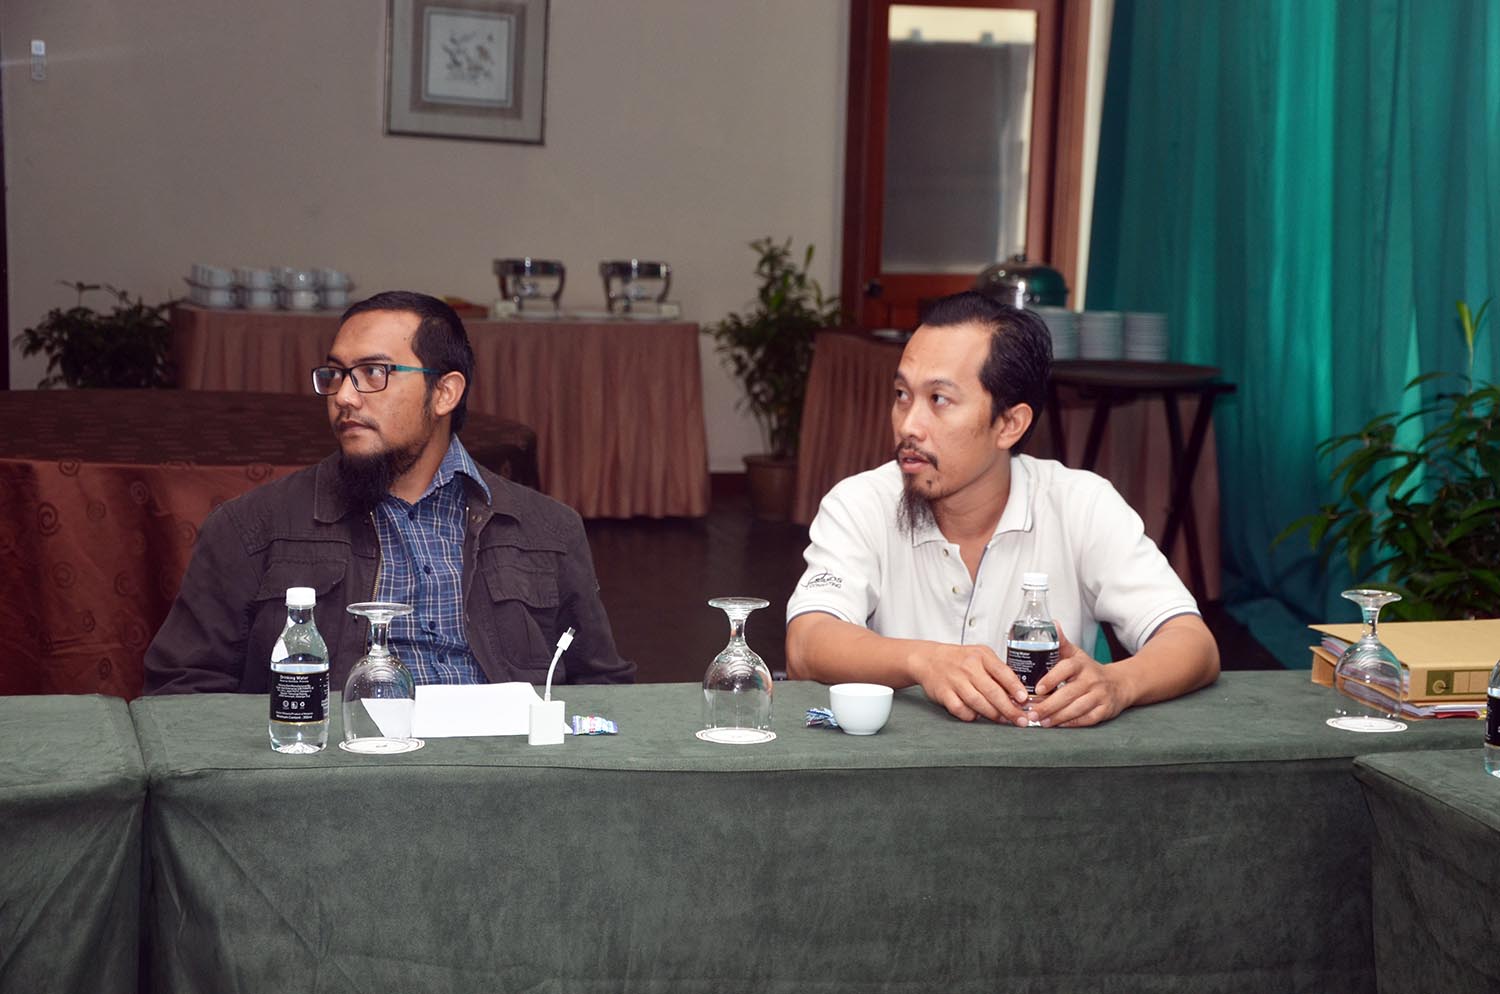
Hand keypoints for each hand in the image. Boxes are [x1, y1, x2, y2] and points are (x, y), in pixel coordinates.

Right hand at [910, 642, 1029, 724]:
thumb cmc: (959, 659)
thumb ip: (998, 671)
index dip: (1015, 687)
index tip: (1024, 700)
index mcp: (981, 656)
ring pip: (978, 702)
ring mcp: (955, 681)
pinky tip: (977, 716)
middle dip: (1009, 709)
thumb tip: (1018, 693)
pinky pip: (960, 709)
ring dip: (993, 714)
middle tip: (1021, 720)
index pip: (1002, 672)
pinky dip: (970, 716)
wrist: (929, 659)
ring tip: (1003, 720)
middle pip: (992, 692)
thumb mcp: (981, 656)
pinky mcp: (943, 693)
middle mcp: (968, 667)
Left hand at [1026, 626, 1132, 727]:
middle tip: (1032, 713)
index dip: (1051, 679)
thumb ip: (1061, 642)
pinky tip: (1058, 725)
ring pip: (1077, 708)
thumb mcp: (1076, 654)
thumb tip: (1051, 624)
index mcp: (1081, 664)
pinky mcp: (1105, 710)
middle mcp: (1091, 679)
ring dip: (1058, 717)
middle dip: (1048, 705)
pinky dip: (1072, 723)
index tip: (1037, 689)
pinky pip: (1087, 719)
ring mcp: (1100, 695)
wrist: (1119, 683)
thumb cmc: (1090, 670)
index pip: (1065, 669)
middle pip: (1068, 693)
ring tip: (1042, 721)